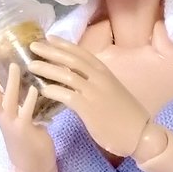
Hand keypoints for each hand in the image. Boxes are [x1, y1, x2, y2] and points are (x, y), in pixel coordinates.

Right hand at [0, 54, 56, 171]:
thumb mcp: (17, 118)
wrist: (32, 167)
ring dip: (10, 83)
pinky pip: (26, 113)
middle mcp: (2, 116)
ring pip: (8, 100)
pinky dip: (29, 101)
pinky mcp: (26, 130)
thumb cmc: (27, 139)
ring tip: (14, 65)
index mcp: (0, 112)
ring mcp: (12, 123)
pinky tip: (34, 89)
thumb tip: (22, 80)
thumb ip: (16, 102)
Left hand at [28, 36, 149, 156]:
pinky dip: (54, 91)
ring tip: (31, 65)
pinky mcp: (90, 108)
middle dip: (51, 52)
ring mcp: (95, 92)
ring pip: (67, 76)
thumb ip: (94, 82)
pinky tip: (42, 89)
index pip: (81, 53)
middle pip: (71, 60)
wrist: (140, 134)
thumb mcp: (111, 90)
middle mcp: (99, 78)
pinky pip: (68, 96)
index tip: (49, 37)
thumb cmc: (125, 114)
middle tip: (33, 46)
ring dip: (48, 69)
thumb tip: (74, 76)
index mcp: (105, 72)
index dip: (64, 44)